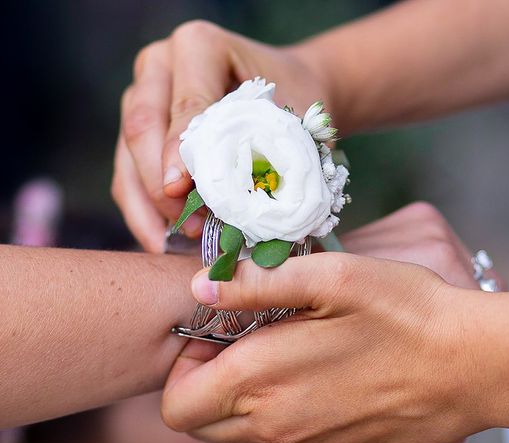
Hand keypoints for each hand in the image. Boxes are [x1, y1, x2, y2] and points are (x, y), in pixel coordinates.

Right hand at [111, 20, 329, 251]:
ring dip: (151, 206)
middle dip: (161, 187)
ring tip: (179, 243)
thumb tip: (243, 211)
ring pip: (127, 156)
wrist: (289, 87)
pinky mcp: (138, 130)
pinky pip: (126, 173)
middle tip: (191, 228)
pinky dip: (143, 211)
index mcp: (200, 46)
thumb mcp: (292, 116)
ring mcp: (142, 95)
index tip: (182, 193)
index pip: (185, 106)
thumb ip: (268, 149)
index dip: (180, 154)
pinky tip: (163, 242)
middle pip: (142, 128)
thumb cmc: (295, 99)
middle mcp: (160, 65)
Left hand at [161, 206, 492, 442]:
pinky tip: (306, 390)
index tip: (217, 336)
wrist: (470, 366)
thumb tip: (201, 287)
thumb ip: (257, 283)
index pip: (176, 403)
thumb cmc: (405, 313)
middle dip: (204, 387)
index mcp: (262, 380)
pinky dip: (271, 428)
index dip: (182, 367)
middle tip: (244, 346)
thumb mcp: (333, 277)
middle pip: (198, 428)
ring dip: (235, 410)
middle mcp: (275, 428)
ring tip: (275, 366)